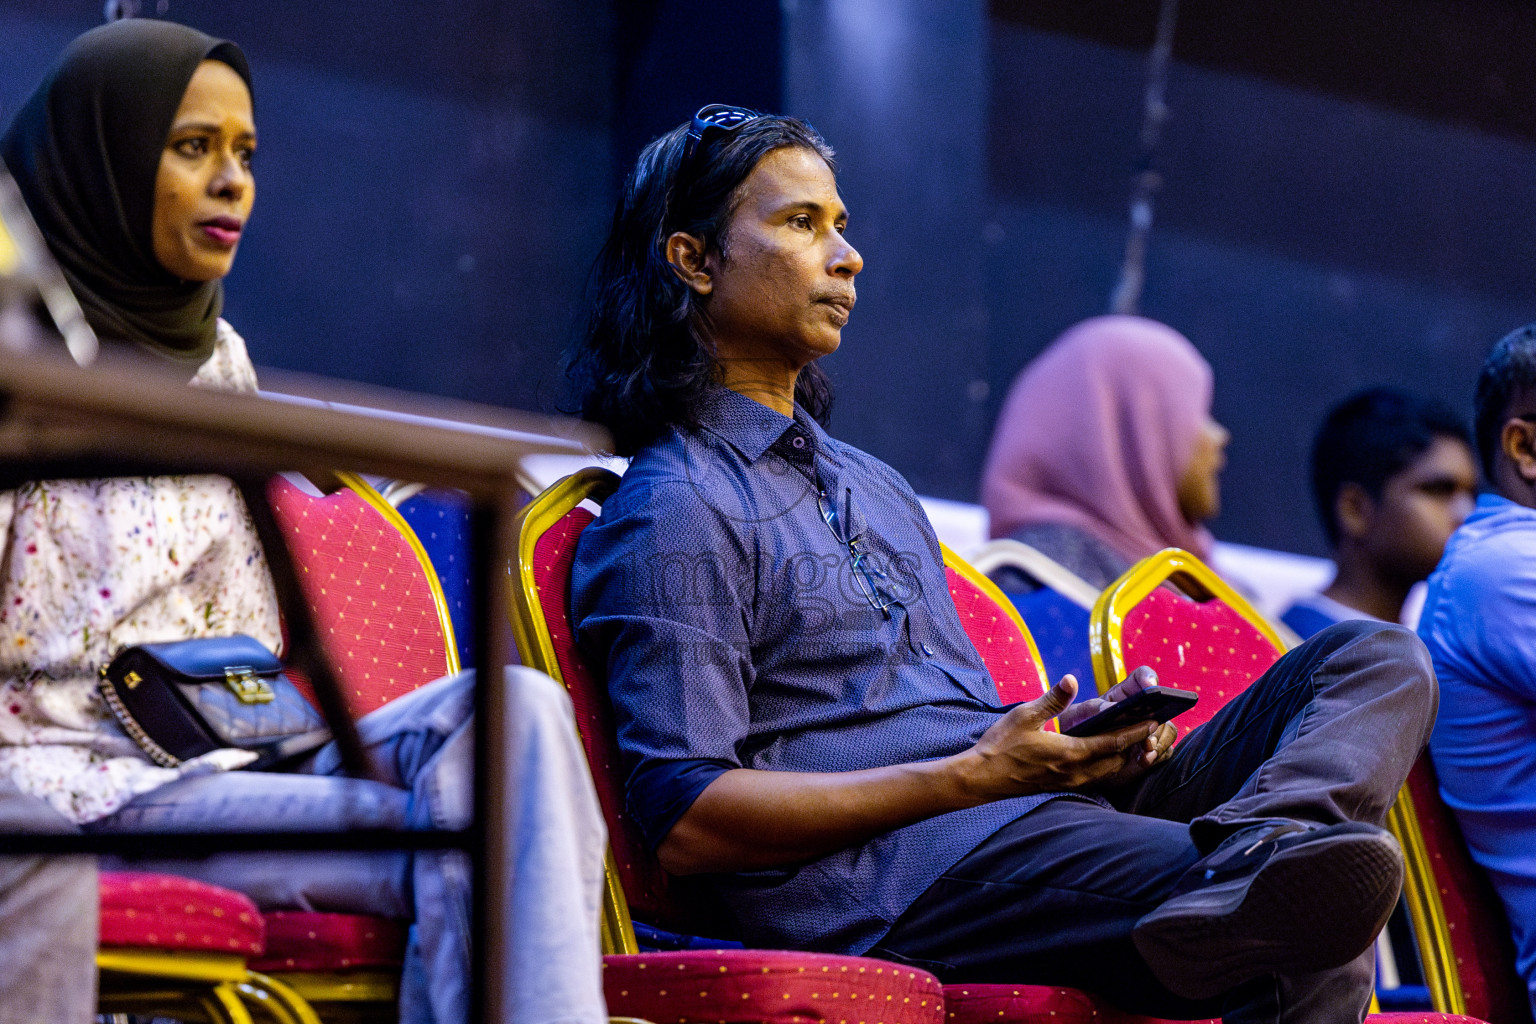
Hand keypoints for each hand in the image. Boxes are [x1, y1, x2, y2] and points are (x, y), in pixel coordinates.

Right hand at [954, 674, 1160, 800]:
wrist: (982, 778)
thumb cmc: (1001, 745)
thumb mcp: (1024, 715)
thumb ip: (1052, 699)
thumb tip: (1071, 679)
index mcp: (1070, 753)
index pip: (1113, 743)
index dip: (1135, 732)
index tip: (1153, 721)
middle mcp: (1076, 771)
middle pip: (1117, 760)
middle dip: (1135, 745)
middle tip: (1150, 728)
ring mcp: (1070, 781)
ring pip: (1108, 771)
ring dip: (1123, 757)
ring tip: (1135, 740)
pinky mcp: (1062, 785)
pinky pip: (1096, 777)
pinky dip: (1108, 765)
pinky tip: (1107, 755)